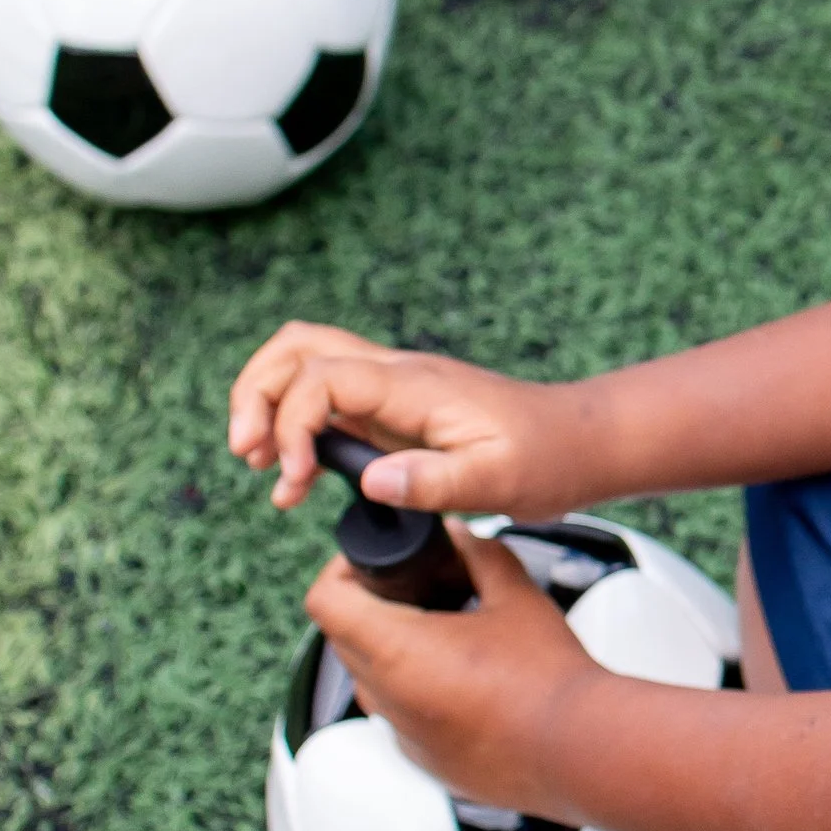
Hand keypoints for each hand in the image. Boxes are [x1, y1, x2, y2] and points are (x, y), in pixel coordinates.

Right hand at [230, 319, 588, 518]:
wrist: (581, 441)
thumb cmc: (547, 458)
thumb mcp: (499, 482)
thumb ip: (435, 482)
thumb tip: (373, 481)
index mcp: (415, 386)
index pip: (323, 377)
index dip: (293, 424)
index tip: (296, 480)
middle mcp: (397, 374)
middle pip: (297, 348)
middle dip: (257, 394)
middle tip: (249, 455)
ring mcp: (393, 388)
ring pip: (307, 364)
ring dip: (269, 404)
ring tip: (261, 467)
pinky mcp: (396, 409)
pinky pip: (330, 399)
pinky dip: (299, 427)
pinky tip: (298, 477)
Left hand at [304, 528, 603, 809]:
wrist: (582, 751)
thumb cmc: (550, 681)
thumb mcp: (516, 597)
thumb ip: (480, 556)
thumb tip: (459, 536)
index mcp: (397, 651)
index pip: (325, 602)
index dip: (340, 571)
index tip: (370, 564)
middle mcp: (388, 699)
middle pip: (342, 639)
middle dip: (369, 608)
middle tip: (414, 591)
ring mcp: (403, 736)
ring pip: (370, 681)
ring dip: (391, 652)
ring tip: (444, 635)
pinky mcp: (425, 762)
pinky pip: (399, 717)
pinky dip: (416, 692)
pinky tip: (466, 681)